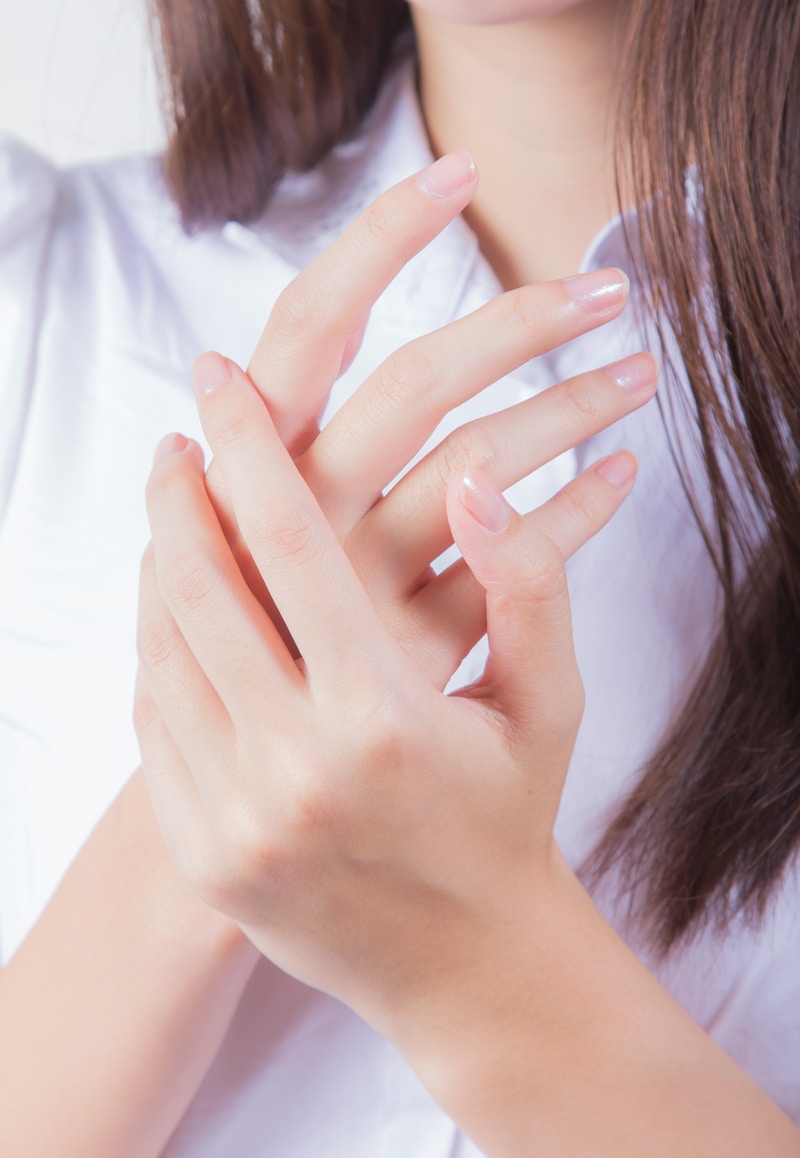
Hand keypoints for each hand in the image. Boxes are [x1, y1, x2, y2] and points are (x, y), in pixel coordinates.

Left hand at [135, 353, 644, 1044]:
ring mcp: (236, 819)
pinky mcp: (206, 854)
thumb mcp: (550, 704)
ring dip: (159, 566)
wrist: (467, 968)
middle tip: (177, 439)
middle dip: (178, 495)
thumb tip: (479, 478)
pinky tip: (180, 610)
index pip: (287, 543)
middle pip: (199, 587)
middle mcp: (293, 769)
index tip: (218, 377)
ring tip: (174, 514)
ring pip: (162, 651)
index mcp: (381, 718)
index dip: (247, 446)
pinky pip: (156, 722)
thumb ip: (528, 583)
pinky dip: (159, 648)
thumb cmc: (511, 820)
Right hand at [199, 151, 655, 683]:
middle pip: (414, 383)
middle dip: (518, 320)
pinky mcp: (413, 647)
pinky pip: (516, 567)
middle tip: (609, 290)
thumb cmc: (246, 609)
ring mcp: (360, 583)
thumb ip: (279, 426)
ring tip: (639, 375)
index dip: (380, 238)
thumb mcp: (235, 508)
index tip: (460, 172)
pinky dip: (578, 514)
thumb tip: (338, 310)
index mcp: (251, 459)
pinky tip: (621, 479)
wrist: (241, 750)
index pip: (312, 322)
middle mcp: (300, 512)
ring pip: (481, 467)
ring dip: (571, 411)